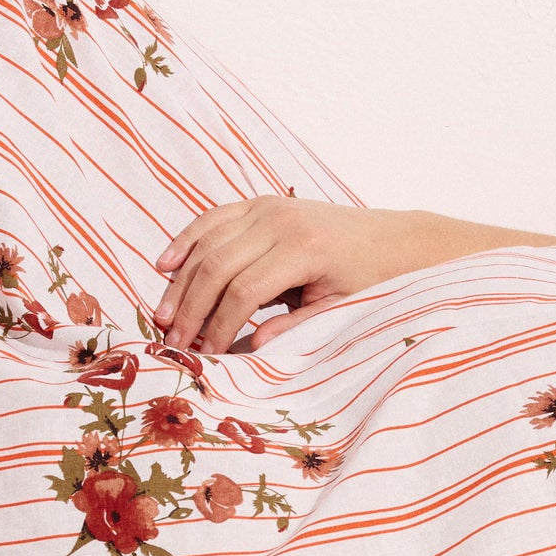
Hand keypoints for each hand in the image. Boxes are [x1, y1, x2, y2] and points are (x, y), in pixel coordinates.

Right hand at [151, 197, 555, 353]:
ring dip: (181, 281)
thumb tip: (253, 346)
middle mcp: (280, 222)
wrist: (393, 240)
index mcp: (303, 250)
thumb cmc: (371, 281)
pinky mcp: (261, 202)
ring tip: (163, 316)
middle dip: (192, 307)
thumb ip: (298, 327)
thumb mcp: (342, 309)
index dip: (220, 325)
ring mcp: (268, 207)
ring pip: (208, 243)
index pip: (244, 291)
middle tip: (172, 340)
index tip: (206, 353)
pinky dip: (186, 240)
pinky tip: (164, 265)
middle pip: (217, 266)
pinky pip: (212, 219)